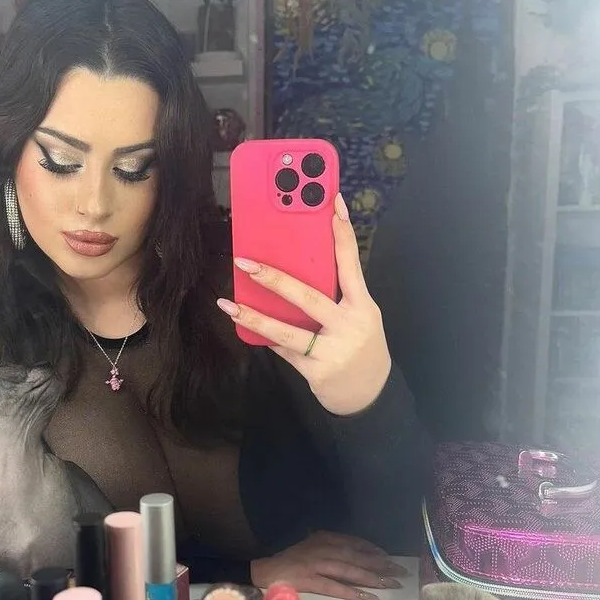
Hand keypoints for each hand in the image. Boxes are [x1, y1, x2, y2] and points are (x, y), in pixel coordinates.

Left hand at [217, 193, 391, 414]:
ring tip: (229, 304)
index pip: (351, 264)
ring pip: (287, 331)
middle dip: (275, 279)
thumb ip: (336, 297)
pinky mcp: (317, 371)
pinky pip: (285, 351)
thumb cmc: (359, 346)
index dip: (342, 233)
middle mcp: (349, 326)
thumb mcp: (359, 317)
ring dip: (254, 317)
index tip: (332, 204)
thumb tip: (297, 269)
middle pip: (308, 297)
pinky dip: (268, 339)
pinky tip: (249, 328)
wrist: (370, 395)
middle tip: (246, 263)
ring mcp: (332, 351)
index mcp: (363, 306)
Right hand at [250, 531, 408, 599]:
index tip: (391, 559)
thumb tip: (356, 552)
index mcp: (323, 538)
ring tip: (390, 585)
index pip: (355, 543)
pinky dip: (352, 592)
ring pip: (349, 570)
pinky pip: (334, 587)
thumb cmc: (290, 560)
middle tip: (400, 572)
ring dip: (371, 577)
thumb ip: (331, 546)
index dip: (374, 551)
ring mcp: (315, 564)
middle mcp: (321, 548)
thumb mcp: (312, 546)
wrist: (264, 571)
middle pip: (357, 557)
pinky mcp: (308, 580)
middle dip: (380, 565)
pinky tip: (367, 597)